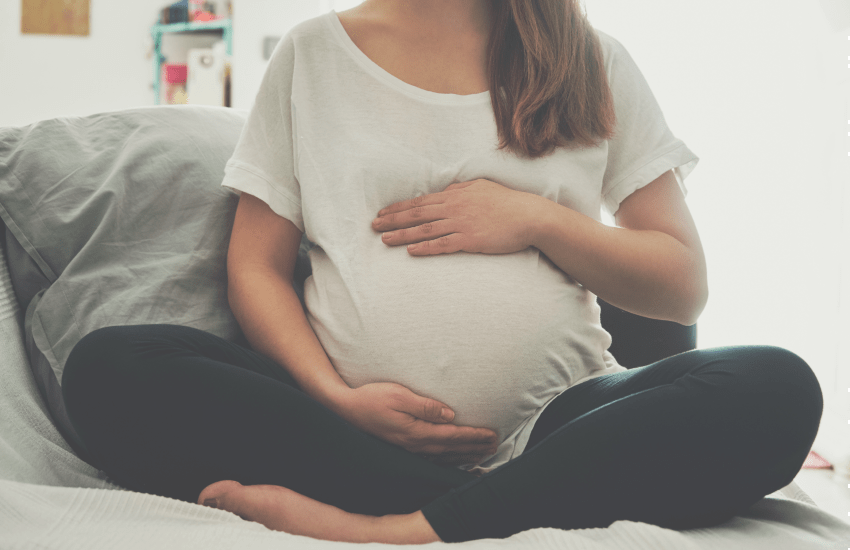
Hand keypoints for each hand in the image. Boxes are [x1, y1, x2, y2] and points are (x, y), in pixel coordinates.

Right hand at [335, 382, 498, 465]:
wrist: (343, 410)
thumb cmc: (369, 398)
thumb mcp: (398, 395)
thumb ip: (424, 406)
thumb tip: (449, 415)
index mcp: (416, 431)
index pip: (453, 435)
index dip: (474, 436)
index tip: (493, 435)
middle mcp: (414, 444)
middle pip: (452, 449)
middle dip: (475, 448)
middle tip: (496, 446)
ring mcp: (407, 449)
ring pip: (443, 456)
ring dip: (465, 456)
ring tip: (483, 455)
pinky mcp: (401, 448)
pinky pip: (431, 458)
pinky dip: (448, 460)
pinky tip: (454, 460)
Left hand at [371, 179, 542, 255]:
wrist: (529, 216)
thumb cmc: (506, 202)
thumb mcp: (480, 187)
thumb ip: (460, 189)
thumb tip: (444, 191)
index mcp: (455, 195)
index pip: (420, 202)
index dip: (399, 208)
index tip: (382, 213)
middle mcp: (454, 208)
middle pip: (417, 215)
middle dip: (393, 220)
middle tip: (374, 227)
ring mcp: (461, 224)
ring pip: (425, 230)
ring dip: (402, 235)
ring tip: (385, 240)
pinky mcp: (470, 240)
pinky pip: (443, 245)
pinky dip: (425, 247)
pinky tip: (411, 251)